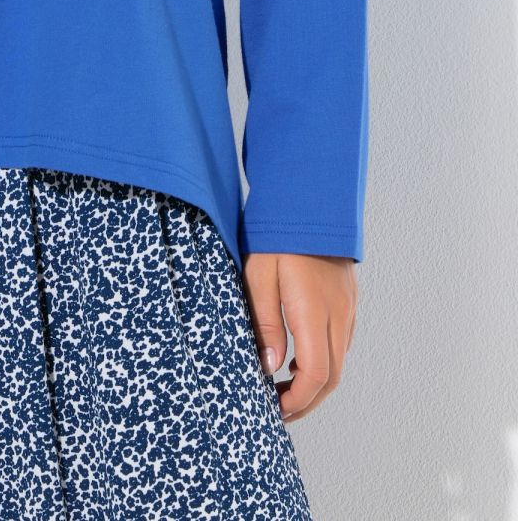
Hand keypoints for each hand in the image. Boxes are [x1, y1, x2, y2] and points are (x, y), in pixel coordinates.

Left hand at [241, 251, 357, 424]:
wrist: (310, 198)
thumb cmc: (278, 234)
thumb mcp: (259, 276)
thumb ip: (266, 323)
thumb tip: (271, 367)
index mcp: (314, 312)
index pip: (315, 376)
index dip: (298, 402)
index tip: (275, 410)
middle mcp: (338, 315)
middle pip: (331, 377)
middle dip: (307, 401)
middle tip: (279, 410)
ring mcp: (348, 308)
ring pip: (338, 361)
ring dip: (316, 382)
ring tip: (284, 388)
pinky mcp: (348, 300)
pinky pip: (340, 342)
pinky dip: (323, 360)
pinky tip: (299, 357)